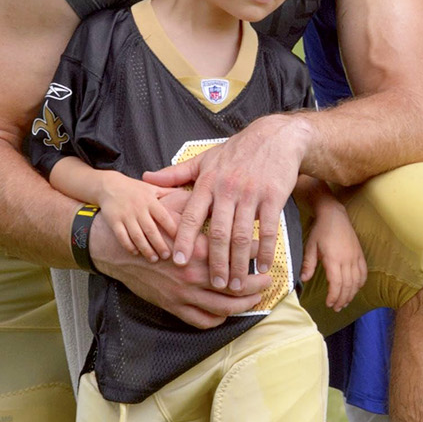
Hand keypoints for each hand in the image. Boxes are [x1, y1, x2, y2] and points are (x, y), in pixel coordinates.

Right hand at [89, 191, 270, 327]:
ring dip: (245, 304)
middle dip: (259, 284)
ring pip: (226, 307)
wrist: (116, 250)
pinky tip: (228, 311)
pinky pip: (203, 320)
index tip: (266, 248)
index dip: (257, 250)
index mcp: (198, 248)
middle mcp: (194, 274)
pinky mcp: (174, 306)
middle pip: (239, 285)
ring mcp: (184, 294)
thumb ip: (200, 206)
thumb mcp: (174, 208)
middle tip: (269, 278)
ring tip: (256, 297)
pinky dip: (220, 318)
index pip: (238, 250)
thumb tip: (225, 196)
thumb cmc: (148, 226)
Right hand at [97, 173, 178, 262]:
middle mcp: (138, 208)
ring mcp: (125, 215)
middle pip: (151, 230)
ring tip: (153, 259)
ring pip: (137, 236)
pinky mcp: (113, 221)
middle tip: (167, 256)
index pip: (164, 217)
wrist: (109, 186)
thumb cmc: (135, 189)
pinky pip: (122, 237)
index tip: (180, 241)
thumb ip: (169, 192)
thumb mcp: (153, 188)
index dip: (172, 229)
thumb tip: (188, 194)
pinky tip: (136, 253)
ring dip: (146, 249)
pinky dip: (129, 246)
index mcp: (150, 201)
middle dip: (160, 244)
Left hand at [142, 113, 312, 291]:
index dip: (184, 240)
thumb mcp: (205, 159)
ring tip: (235, 284)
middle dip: (215, 262)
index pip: (192, 215)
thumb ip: (176, 174)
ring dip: (238, 263)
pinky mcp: (273, 197)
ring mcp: (251, 194)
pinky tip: (262, 267)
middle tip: (213, 284)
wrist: (275, 137)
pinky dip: (266, 251)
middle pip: (219, 232)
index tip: (179, 262)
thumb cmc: (238, 150)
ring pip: (243, 235)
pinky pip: (269, 229)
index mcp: (208, 182)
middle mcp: (228, 189)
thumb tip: (147, 178)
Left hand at [300, 201, 366, 311]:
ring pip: (357, 281)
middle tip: (336, 308)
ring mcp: (355, 256)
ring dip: (351, 294)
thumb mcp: (310, 246)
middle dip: (342, 299)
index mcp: (334, 259)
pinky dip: (360, 283)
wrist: (334, 215)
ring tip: (344, 302)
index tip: (328, 304)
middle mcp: (347, 259)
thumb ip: (308, 264)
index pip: (337, 283)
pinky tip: (355, 289)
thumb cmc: (320, 230)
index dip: (333, 296)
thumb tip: (304, 279)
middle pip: (348, 285)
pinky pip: (363, 272)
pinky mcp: (360, 254)